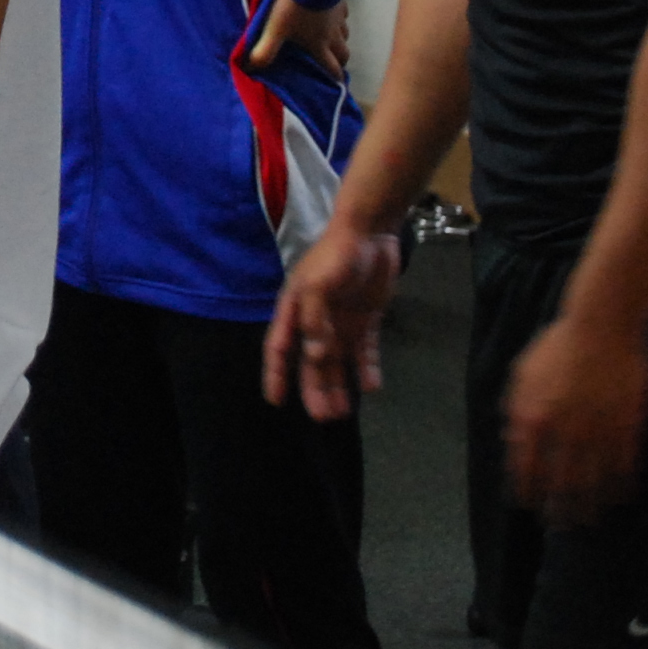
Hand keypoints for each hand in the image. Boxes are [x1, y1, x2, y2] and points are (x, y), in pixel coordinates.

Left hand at [244, 0, 350, 80]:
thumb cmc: (293, 6)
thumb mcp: (275, 29)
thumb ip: (264, 50)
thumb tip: (251, 68)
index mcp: (319, 45)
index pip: (332, 69)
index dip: (334, 79)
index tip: (335, 85)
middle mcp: (333, 35)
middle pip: (344, 55)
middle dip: (338, 61)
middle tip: (331, 62)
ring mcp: (339, 18)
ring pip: (345, 35)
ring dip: (339, 40)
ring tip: (329, 40)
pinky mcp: (340, 1)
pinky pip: (343, 15)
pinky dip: (338, 19)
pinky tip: (329, 15)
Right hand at [264, 219, 403, 416]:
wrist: (371, 231)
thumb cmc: (337, 254)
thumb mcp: (318, 284)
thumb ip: (314, 320)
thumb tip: (315, 356)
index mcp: (295, 309)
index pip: (281, 347)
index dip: (277, 374)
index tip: (276, 401)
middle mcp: (316, 319)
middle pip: (311, 362)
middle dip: (315, 389)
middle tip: (323, 417)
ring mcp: (341, 320)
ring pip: (337, 360)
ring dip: (338, 385)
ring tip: (343, 412)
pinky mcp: (365, 318)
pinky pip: (365, 349)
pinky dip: (367, 368)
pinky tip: (371, 386)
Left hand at [504, 308, 647, 522]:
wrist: (603, 321)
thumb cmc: (560, 343)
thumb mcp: (524, 372)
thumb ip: (516, 409)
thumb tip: (512, 440)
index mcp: (532, 419)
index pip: (526, 471)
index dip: (528, 494)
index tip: (531, 507)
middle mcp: (563, 432)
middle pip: (559, 487)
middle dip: (559, 511)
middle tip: (562, 523)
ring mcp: (597, 433)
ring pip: (593, 485)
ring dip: (591, 507)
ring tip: (591, 518)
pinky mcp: (628, 429)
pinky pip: (624, 470)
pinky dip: (621, 487)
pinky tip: (620, 495)